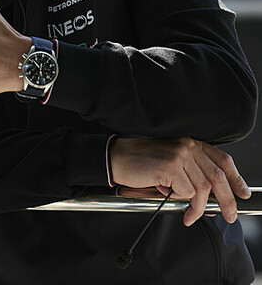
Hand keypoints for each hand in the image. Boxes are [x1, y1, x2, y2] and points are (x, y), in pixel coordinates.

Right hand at [110, 137, 250, 225]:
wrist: (118, 157)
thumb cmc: (141, 162)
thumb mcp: (172, 163)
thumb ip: (192, 174)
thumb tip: (212, 198)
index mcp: (190, 143)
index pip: (222, 160)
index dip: (236, 179)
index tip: (243, 193)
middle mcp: (188, 146)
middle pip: (217, 177)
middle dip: (226, 201)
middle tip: (228, 215)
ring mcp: (179, 155)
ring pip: (203, 188)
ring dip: (198, 207)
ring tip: (190, 215)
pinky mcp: (170, 167)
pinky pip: (186, 192)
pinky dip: (181, 201)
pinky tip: (170, 198)